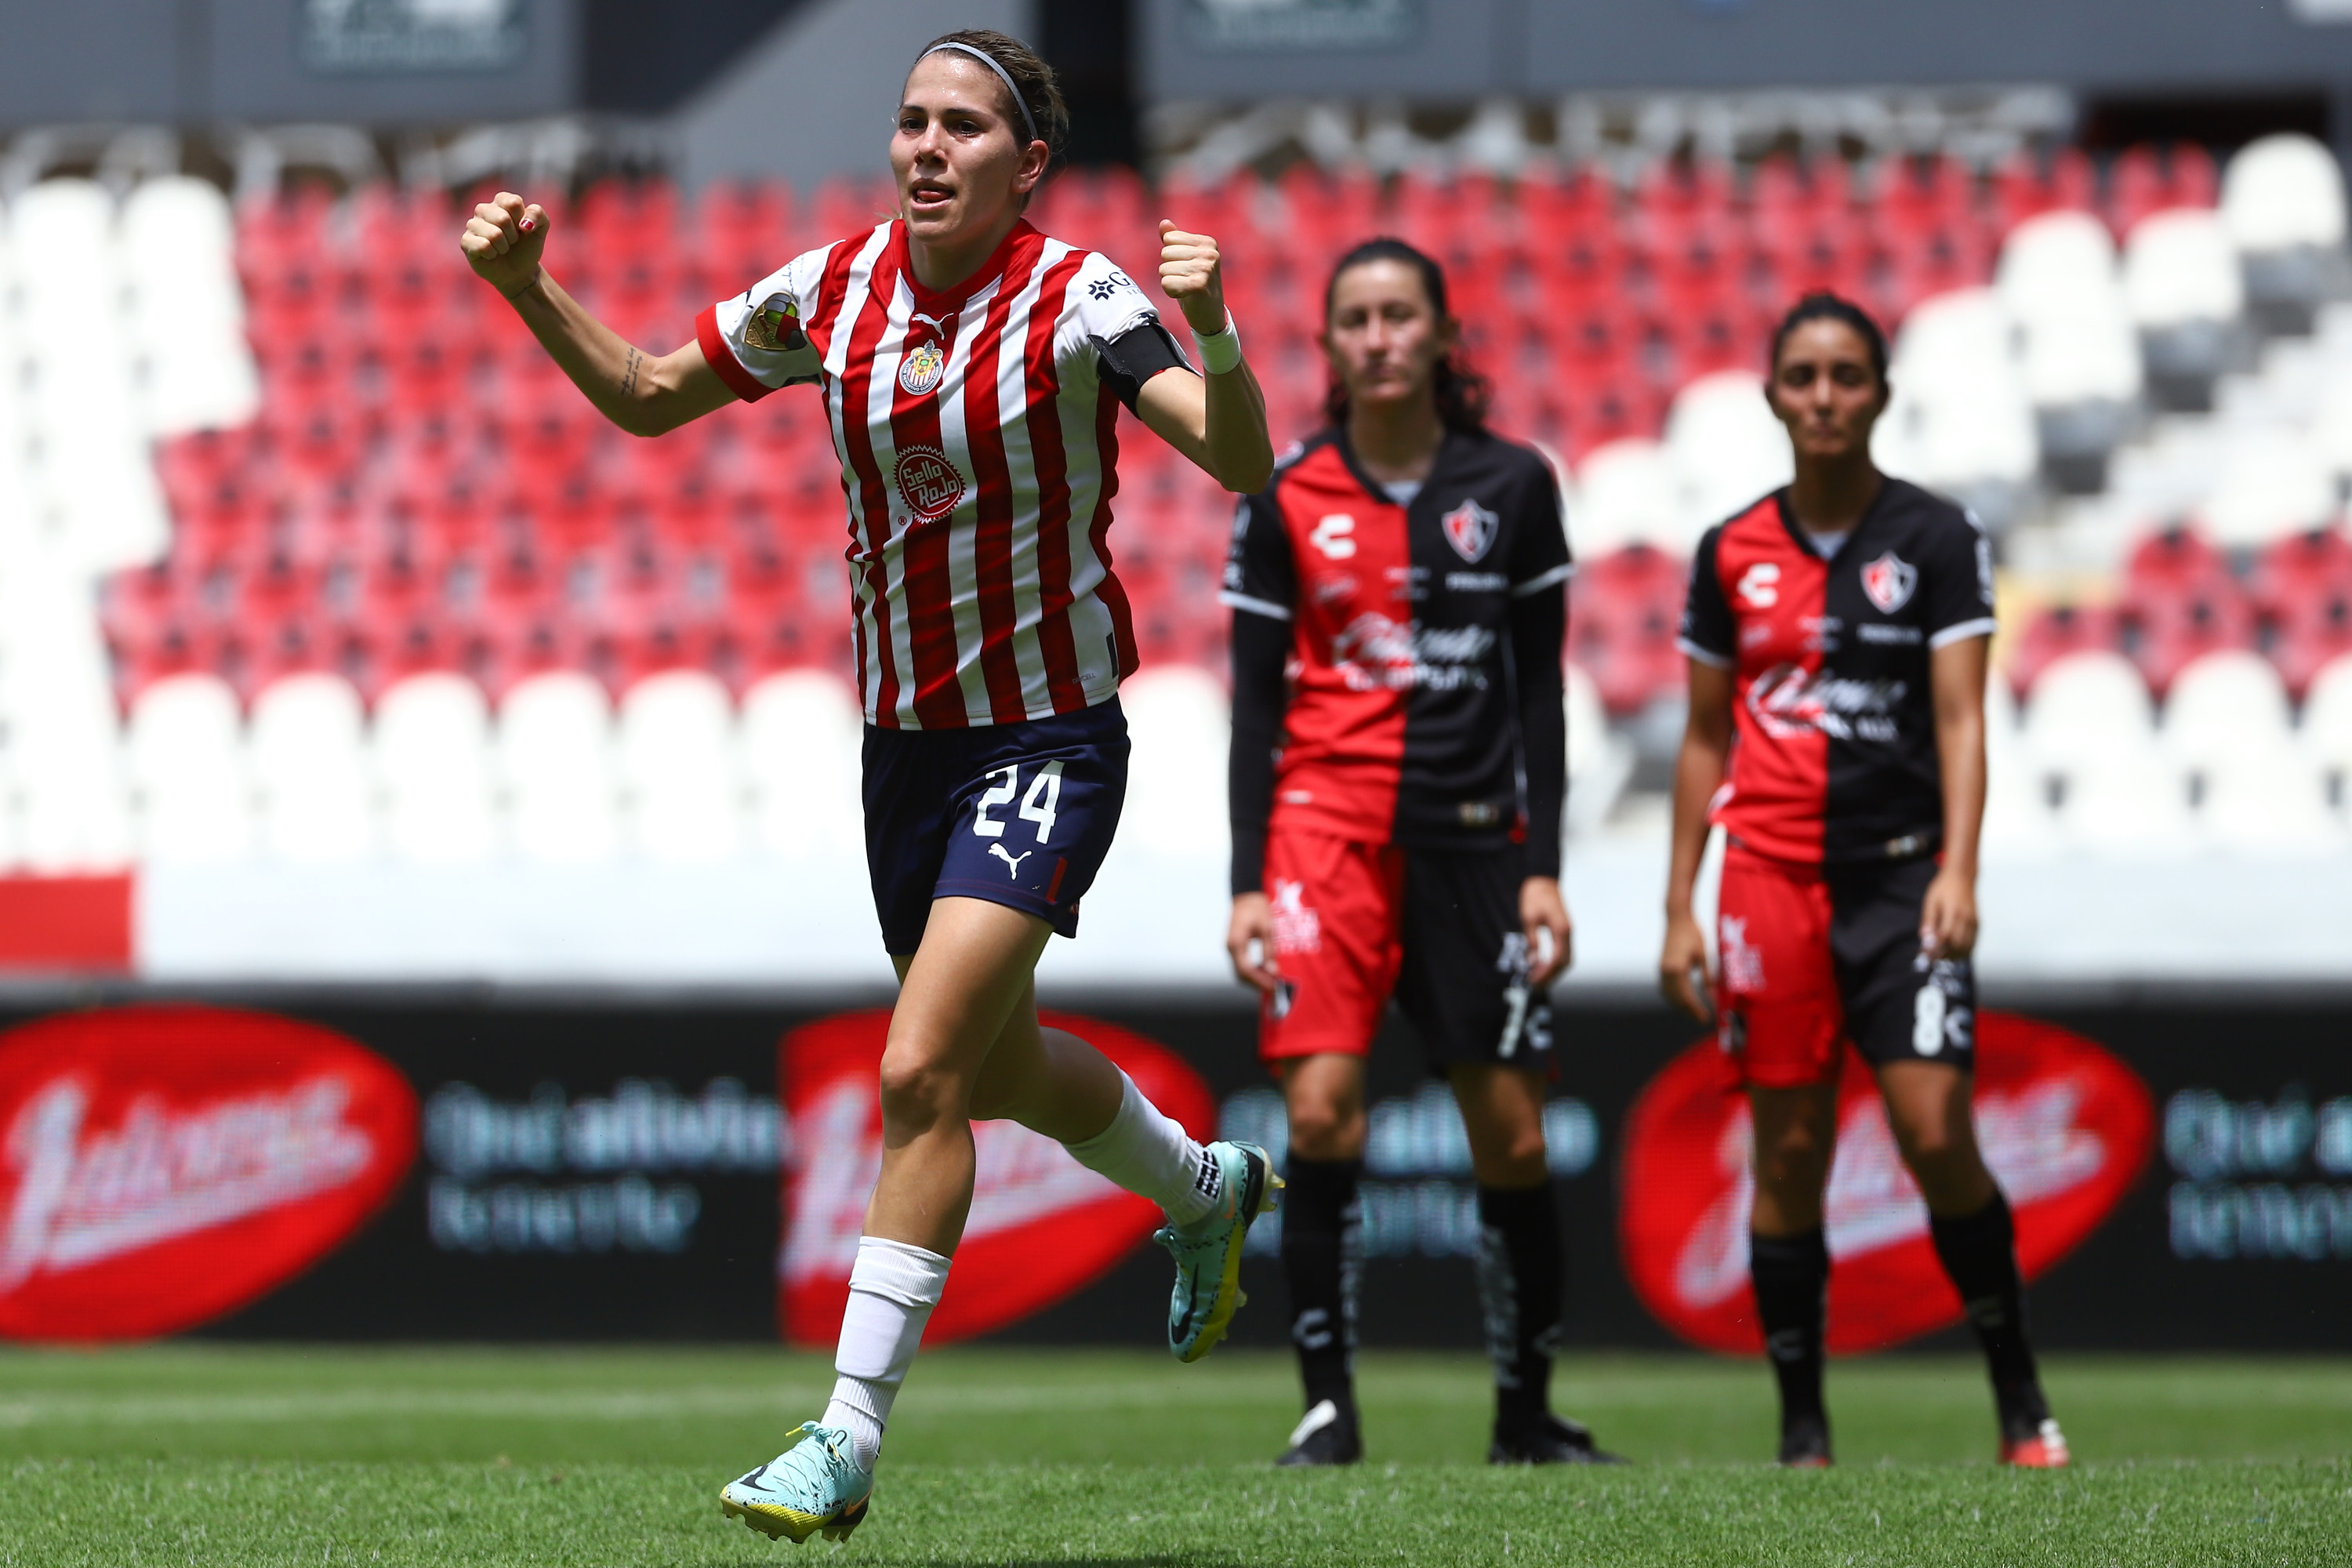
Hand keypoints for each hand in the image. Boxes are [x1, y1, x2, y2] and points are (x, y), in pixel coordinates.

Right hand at [460, 191, 549, 299]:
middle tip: (512, 241)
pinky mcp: (466, 241)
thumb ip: (538, 214)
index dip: (522, 220)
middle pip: (503, 218)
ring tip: (502, 248)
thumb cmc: (527, 247)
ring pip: (494, 234)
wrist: (519, 272)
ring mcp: (472, 225)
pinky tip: (491, 255)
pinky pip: (483, 246)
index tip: (522, 228)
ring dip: (504, 246)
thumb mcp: (540, 229)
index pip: (513, 202)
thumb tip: (524, 223)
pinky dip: (493, 254)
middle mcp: (483, 209)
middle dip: (514, 236)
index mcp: (501, 201)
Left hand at [1157, 220, 1229, 336]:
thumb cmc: (1196, 285)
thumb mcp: (1187, 260)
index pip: (1169, 238)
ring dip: (1170, 282)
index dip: (1171, 256)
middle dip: (1170, 270)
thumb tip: (1164, 223)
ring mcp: (1206, 268)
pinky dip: (1171, 292)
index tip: (1186, 268)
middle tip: (1186, 281)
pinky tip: (1185, 296)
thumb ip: (1175, 240)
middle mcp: (1210, 253)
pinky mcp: (1198, 285)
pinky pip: (1166, 283)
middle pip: (1165, 253)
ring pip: (1164, 269)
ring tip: (1186, 288)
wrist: (1211, 316)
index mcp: (1208, 242)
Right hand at [1226, 892, 1278, 992]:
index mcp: (1236, 942)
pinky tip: (1264, 972)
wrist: (1246, 895)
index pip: (1246, 969)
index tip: (1274, 986)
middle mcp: (1230, 947)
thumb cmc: (1257, 908)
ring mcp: (1230, 947)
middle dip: (1257, 983)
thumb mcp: (1267, 929)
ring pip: (1239, 971)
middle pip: (1241, 974)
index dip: (1260, 980)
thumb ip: (1269, 951)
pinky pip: (1240, 964)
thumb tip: (1273, 972)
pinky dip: (1251, 971)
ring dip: (1254, 978)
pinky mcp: (1233, 946)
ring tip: (1271, 982)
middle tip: (1274, 988)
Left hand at [1518, 876, 1572, 987]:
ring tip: (1538, 980)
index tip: (1534, 980)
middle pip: (1565, 962)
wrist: (1543, 880)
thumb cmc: (1535, 895)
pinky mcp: (1564, 931)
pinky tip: (1542, 967)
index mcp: (1561, 929)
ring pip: (1566, 959)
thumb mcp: (1528, 917)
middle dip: (1551, 976)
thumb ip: (1532, 939)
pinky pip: (1563, 952)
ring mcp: (1568, 932)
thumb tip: (1532, 959)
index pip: (1557, 958)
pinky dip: (1554, 963)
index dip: (1545, 972)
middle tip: (1535, 985)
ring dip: (1553, 972)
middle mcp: (1568, 932)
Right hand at [1659, 909, 1713, 1022]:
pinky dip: (1674, 998)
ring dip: (1681, 1006)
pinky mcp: (1661, 967)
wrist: (1677, 918)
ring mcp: (1662, 970)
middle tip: (1703, 1019)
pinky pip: (1666, 989)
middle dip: (1690, 1011)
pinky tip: (1683, 1000)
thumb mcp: (1704, 955)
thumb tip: (1711, 996)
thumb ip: (1707, 976)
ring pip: (1670, 996)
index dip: (1698, 1009)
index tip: (1707, 1018)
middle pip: (1677, 1000)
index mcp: (1678, 970)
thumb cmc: (1693, 933)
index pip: (1687, 997)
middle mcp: (1666, 972)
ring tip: (1694, 1012)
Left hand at [1919, 866, 1978, 960]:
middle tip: (1932, 959)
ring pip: (1967, 946)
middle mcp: (1966, 918)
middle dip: (1945, 955)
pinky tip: (1953, 953)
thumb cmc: (1943, 888)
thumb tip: (1924, 938)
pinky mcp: (1977, 923)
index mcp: (1953, 912)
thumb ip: (1928, 920)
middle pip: (1957, 944)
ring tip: (1941, 958)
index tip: (1926, 956)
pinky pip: (1972, 941)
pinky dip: (1963, 950)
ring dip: (1954, 955)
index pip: (1945, 937)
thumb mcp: (1930, 901)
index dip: (1936, 949)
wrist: (1961, 877)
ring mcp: (1974, 921)